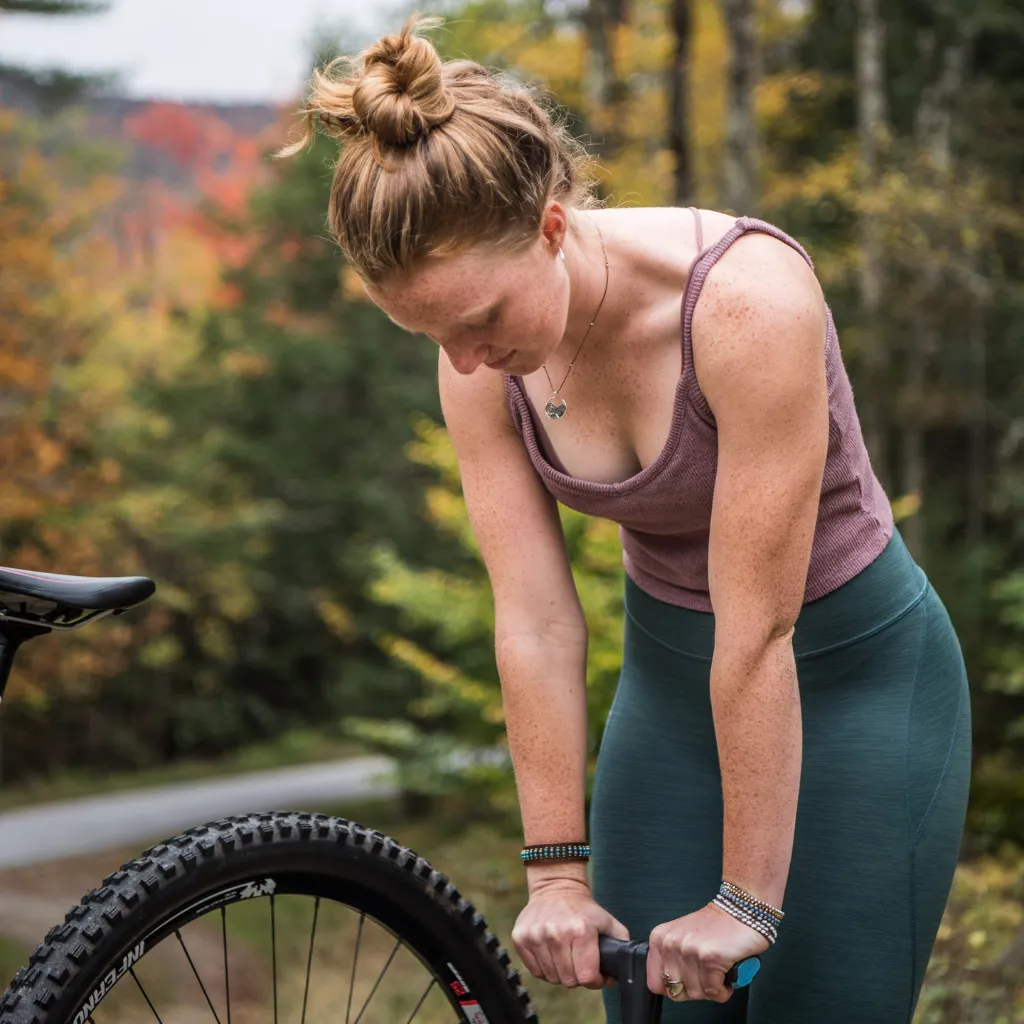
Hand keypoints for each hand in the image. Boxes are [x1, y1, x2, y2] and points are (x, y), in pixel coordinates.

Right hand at [511, 878, 629, 989]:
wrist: (555, 887)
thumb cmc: (583, 908)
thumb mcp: (608, 921)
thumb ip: (621, 946)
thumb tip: (614, 976)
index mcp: (581, 930)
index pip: (587, 977)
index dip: (594, 980)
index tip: (595, 973)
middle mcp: (556, 934)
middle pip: (569, 981)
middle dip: (577, 976)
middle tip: (579, 961)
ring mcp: (536, 936)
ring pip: (552, 978)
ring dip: (561, 971)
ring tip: (565, 955)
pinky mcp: (520, 938)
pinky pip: (535, 971)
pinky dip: (545, 968)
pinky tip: (551, 953)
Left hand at [646, 903, 769, 1002]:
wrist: (741, 912)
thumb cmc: (715, 927)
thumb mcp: (682, 938)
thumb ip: (670, 960)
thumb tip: (667, 987)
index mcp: (660, 938)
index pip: (654, 983)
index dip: (672, 989)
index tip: (685, 983)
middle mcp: (671, 943)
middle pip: (676, 992)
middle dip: (694, 990)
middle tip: (705, 976)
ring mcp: (689, 950)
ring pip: (695, 994)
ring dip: (711, 989)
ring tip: (717, 973)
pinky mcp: (710, 958)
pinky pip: (713, 992)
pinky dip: (723, 991)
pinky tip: (726, 976)